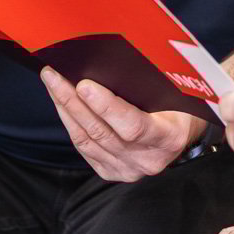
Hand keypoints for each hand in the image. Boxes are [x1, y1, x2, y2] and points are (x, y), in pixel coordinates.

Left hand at [40, 67, 203, 180]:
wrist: (181, 134)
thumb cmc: (179, 105)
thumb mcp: (175, 93)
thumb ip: (150, 85)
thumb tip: (114, 62)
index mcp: (168, 138)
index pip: (132, 126)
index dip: (106, 107)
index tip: (84, 85)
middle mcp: (147, 160)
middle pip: (101, 132)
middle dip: (73, 101)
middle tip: (54, 75)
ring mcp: (127, 170)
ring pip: (87, 140)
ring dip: (66, 109)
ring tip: (52, 83)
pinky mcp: (111, 172)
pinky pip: (84, 147)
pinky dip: (70, 123)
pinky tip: (61, 103)